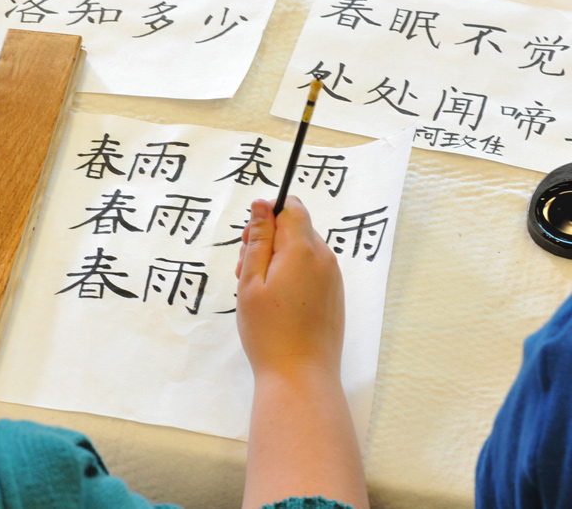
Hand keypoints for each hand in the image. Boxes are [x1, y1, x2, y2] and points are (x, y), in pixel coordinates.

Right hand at [234, 196, 344, 379]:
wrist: (300, 375)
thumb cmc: (268, 330)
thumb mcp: (251, 281)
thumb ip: (258, 239)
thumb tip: (261, 205)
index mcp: (302, 250)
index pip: (291, 207)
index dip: (267, 215)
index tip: (250, 240)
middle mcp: (324, 258)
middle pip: (295, 228)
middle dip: (268, 240)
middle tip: (245, 271)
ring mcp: (333, 277)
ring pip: (302, 249)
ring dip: (277, 259)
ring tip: (259, 291)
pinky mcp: (334, 293)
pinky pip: (311, 268)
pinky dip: (291, 274)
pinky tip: (277, 302)